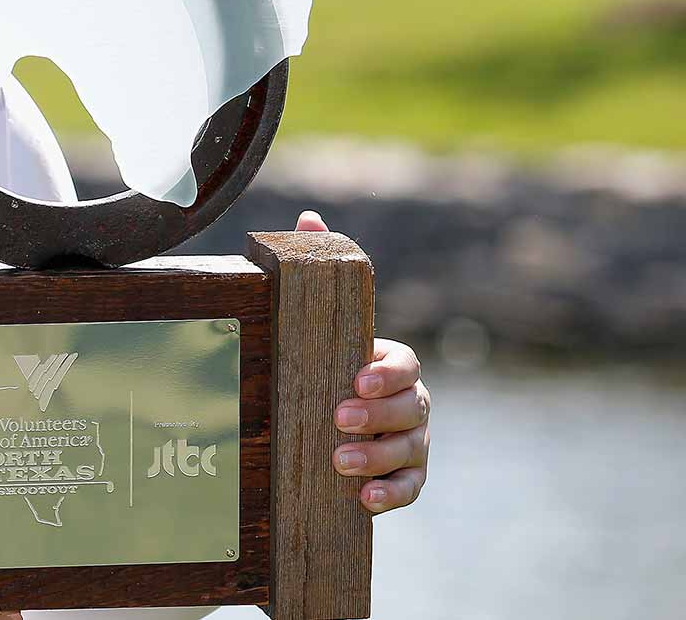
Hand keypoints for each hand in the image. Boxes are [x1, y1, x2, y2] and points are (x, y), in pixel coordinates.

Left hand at [296, 210, 431, 514]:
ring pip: (408, 450)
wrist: (323, 418)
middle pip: (409, 409)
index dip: (386, 373)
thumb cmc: (324, 359)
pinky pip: (408, 488)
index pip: (404, 363)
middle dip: (376, 416)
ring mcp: (412, 440)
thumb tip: (308, 219)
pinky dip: (391, 496)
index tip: (356, 379)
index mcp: (393, 362)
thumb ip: (319, 268)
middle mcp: (410, 401)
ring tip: (339, 461)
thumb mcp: (319, 319)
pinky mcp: (404, 476)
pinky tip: (363, 500)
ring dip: (377, 457)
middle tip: (337, 419)